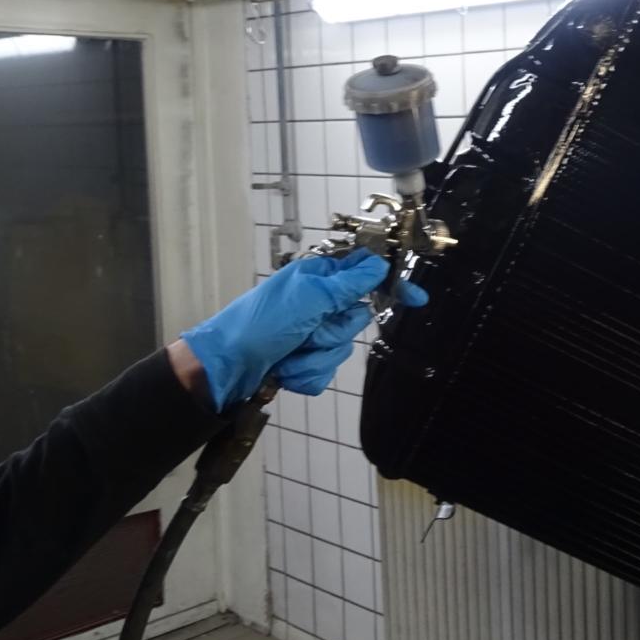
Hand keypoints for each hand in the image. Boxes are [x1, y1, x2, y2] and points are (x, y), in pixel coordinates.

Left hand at [179, 250, 425, 409]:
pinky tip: (285, 371)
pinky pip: (326, 372)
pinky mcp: (305, 362)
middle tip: (308, 331)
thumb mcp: (307, 298)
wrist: (225, 369)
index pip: (362, 274)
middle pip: (355, 318)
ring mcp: (310, 335)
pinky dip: (306, 374)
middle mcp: (316, 305)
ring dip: (315, 357)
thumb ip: (347, 283)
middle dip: (333, 332)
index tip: (414, 299)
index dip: (388, 283)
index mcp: (316, 280)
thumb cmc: (262, 324)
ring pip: (341, 348)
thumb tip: (379, 265)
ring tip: (288, 355)